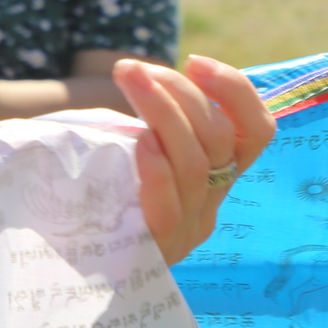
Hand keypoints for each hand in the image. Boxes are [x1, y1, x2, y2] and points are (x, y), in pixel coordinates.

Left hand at [119, 55, 274, 265]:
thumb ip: (152, 124)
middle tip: (132, 70)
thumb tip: (138, 74)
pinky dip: (158, 171)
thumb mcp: (135, 152)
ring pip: (196, 166)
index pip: (256, 132)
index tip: (195, 62)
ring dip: (162, 113)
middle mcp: (211, 203)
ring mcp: (187, 231)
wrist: (71, 264)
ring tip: (128, 85)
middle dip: (178, 91)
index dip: (236, 91)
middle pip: (219, 139)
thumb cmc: (102, 193)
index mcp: (218, 175)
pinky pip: (169, 210)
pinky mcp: (157, 253)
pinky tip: (140, 143)